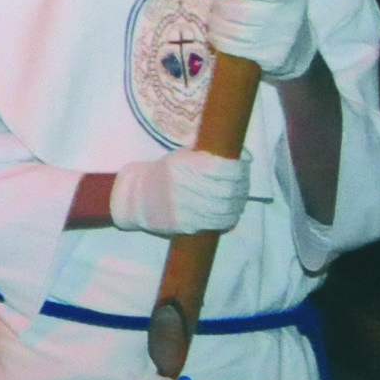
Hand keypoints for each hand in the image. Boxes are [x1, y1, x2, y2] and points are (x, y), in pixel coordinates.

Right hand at [109, 146, 249, 235]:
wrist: (135, 198)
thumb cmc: (163, 174)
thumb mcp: (181, 157)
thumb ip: (209, 155)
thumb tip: (243, 156)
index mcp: (183, 165)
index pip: (223, 168)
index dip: (240, 167)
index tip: (243, 165)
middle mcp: (184, 186)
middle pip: (227, 190)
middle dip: (242, 186)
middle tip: (243, 183)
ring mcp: (185, 207)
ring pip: (226, 208)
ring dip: (238, 203)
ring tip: (238, 198)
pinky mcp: (186, 224)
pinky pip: (217, 223)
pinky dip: (230, 218)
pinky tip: (230, 212)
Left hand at [209, 0, 318, 81]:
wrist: (298, 51)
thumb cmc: (277, 14)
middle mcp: (289, 19)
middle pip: (245, 11)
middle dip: (221, 6)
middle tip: (215, 5)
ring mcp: (280, 41)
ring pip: (236, 30)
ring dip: (215, 23)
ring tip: (212, 18)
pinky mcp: (269, 58)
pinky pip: (233, 47)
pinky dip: (217, 39)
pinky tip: (214, 34)